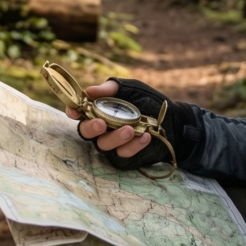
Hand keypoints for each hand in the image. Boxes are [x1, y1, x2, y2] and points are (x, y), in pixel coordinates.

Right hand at [69, 77, 205, 172]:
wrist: (171, 119)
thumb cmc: (147, 100)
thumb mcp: (130, 89)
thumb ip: (111, 89)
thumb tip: (89, 90)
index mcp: (98, 109)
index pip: (79, 112)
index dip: (73, 111)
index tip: (74, 111)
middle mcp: (101, 128)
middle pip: (85, 132)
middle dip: (91, 128)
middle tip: (102, 124)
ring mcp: (112, 144)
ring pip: (103, 145)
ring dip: (115, 137)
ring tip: (131, 129)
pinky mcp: (124, 156)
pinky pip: (122, 154)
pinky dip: (133, 146)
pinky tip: (145, 136)